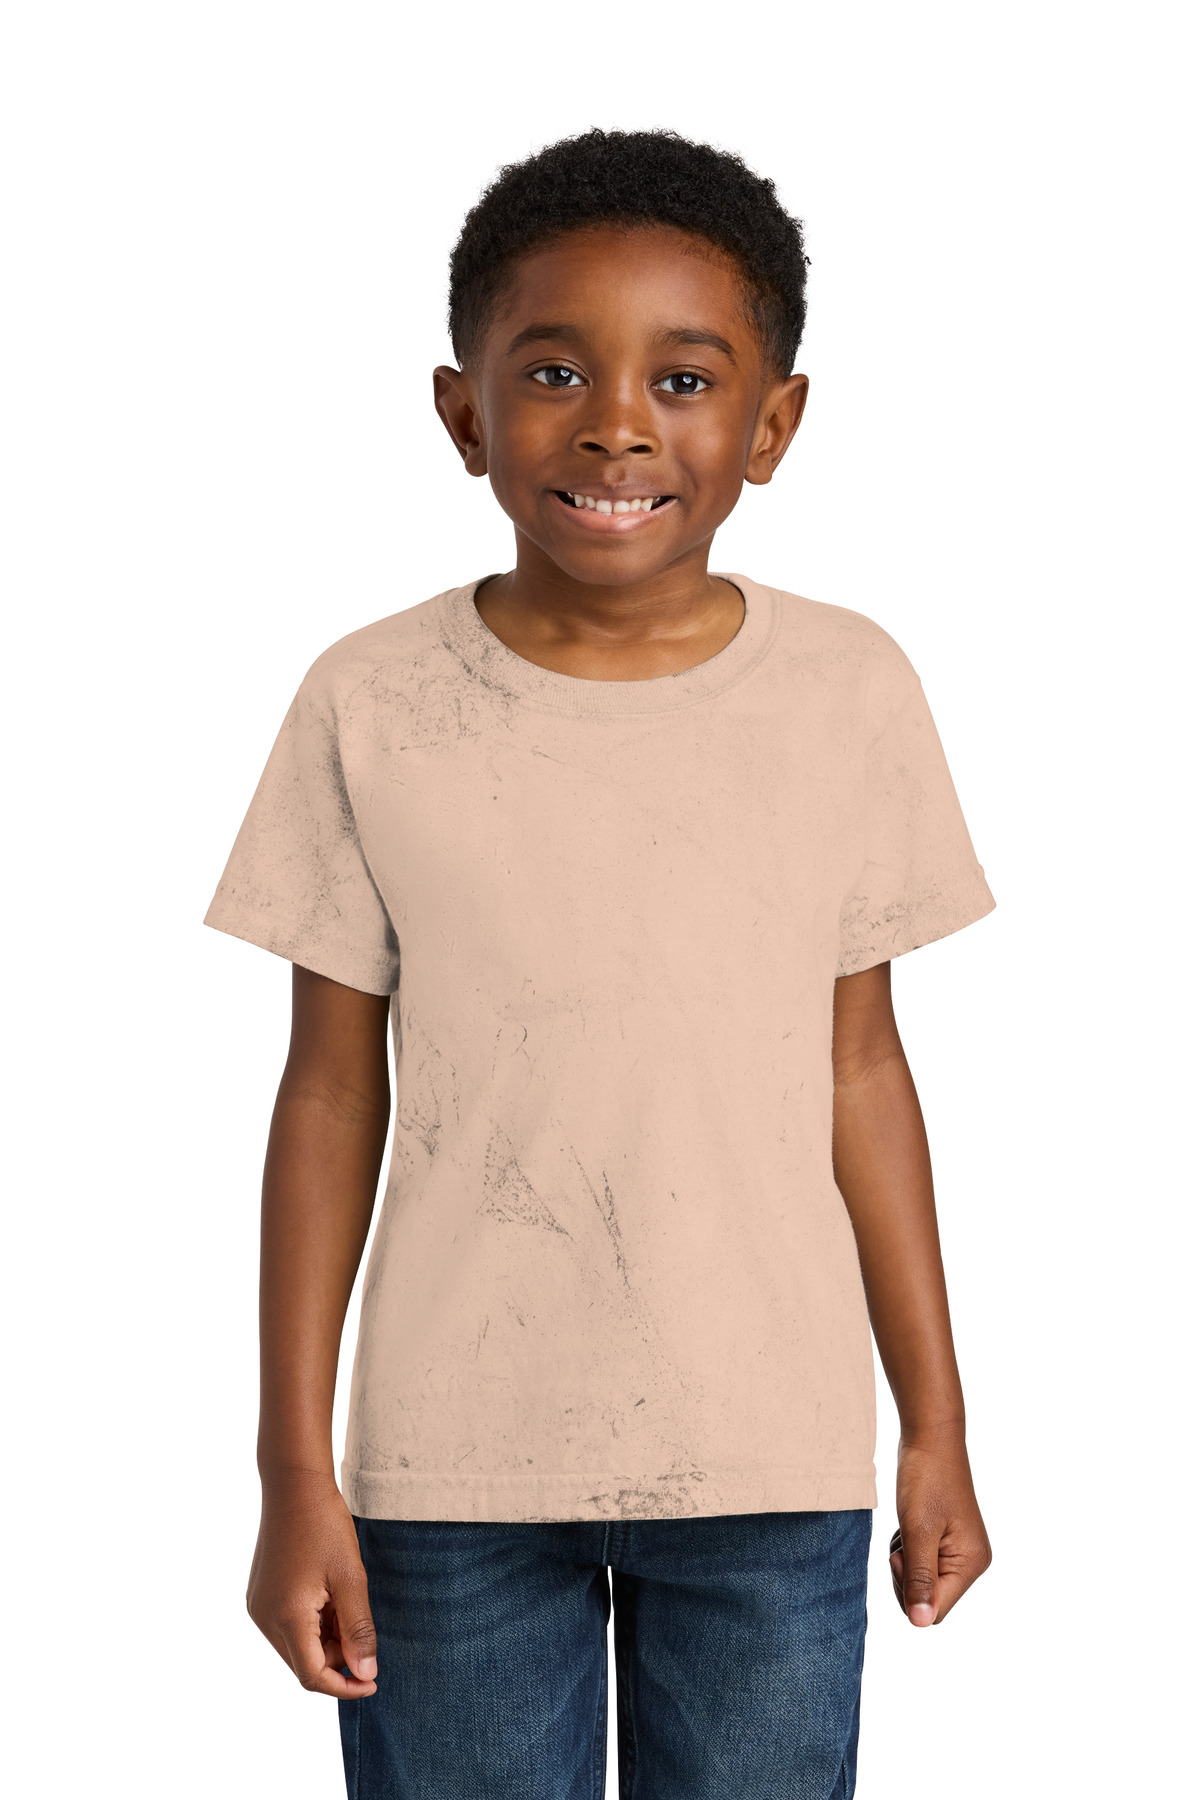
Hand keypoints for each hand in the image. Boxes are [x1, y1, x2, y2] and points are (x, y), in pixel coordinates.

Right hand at [247, 1469, 378, 1696]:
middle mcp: (264, 1618)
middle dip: (336, 1657)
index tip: (372, 1682)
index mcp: (286, 1617)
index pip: (312, 1676)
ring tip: (343, 1600)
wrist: (294, 1484)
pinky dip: (311, 1623)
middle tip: (359, 1624)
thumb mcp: (351, 1578)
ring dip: (324, 1638)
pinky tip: (327, 1595)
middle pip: (303, 1663)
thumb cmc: (325, 1526)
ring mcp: (258, 1606)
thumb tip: (364, 1674)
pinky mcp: (259, 1595)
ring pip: (296, 1645)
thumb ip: (358, 1629)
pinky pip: (287, 1626)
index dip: (344, 1686)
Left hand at [889, 1430, 991, 1626]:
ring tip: (907, 1528)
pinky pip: (921, 1563)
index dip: (910, 1592)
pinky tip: (908, 1524)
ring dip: (905, 1561)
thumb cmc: (925, 1479)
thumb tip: (921, 1624)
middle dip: (906, 1577)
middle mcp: (971, 1562)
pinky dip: (908, 1549)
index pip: (936, 1610)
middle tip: (901, 1542)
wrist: (929, 1437)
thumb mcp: (917, 1531)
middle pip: (929, 1600)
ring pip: (922, 1582)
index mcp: (971, 1564)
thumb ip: (919, 1579)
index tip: (900, 1557)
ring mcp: (960, 1551)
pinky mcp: (947, 1540)